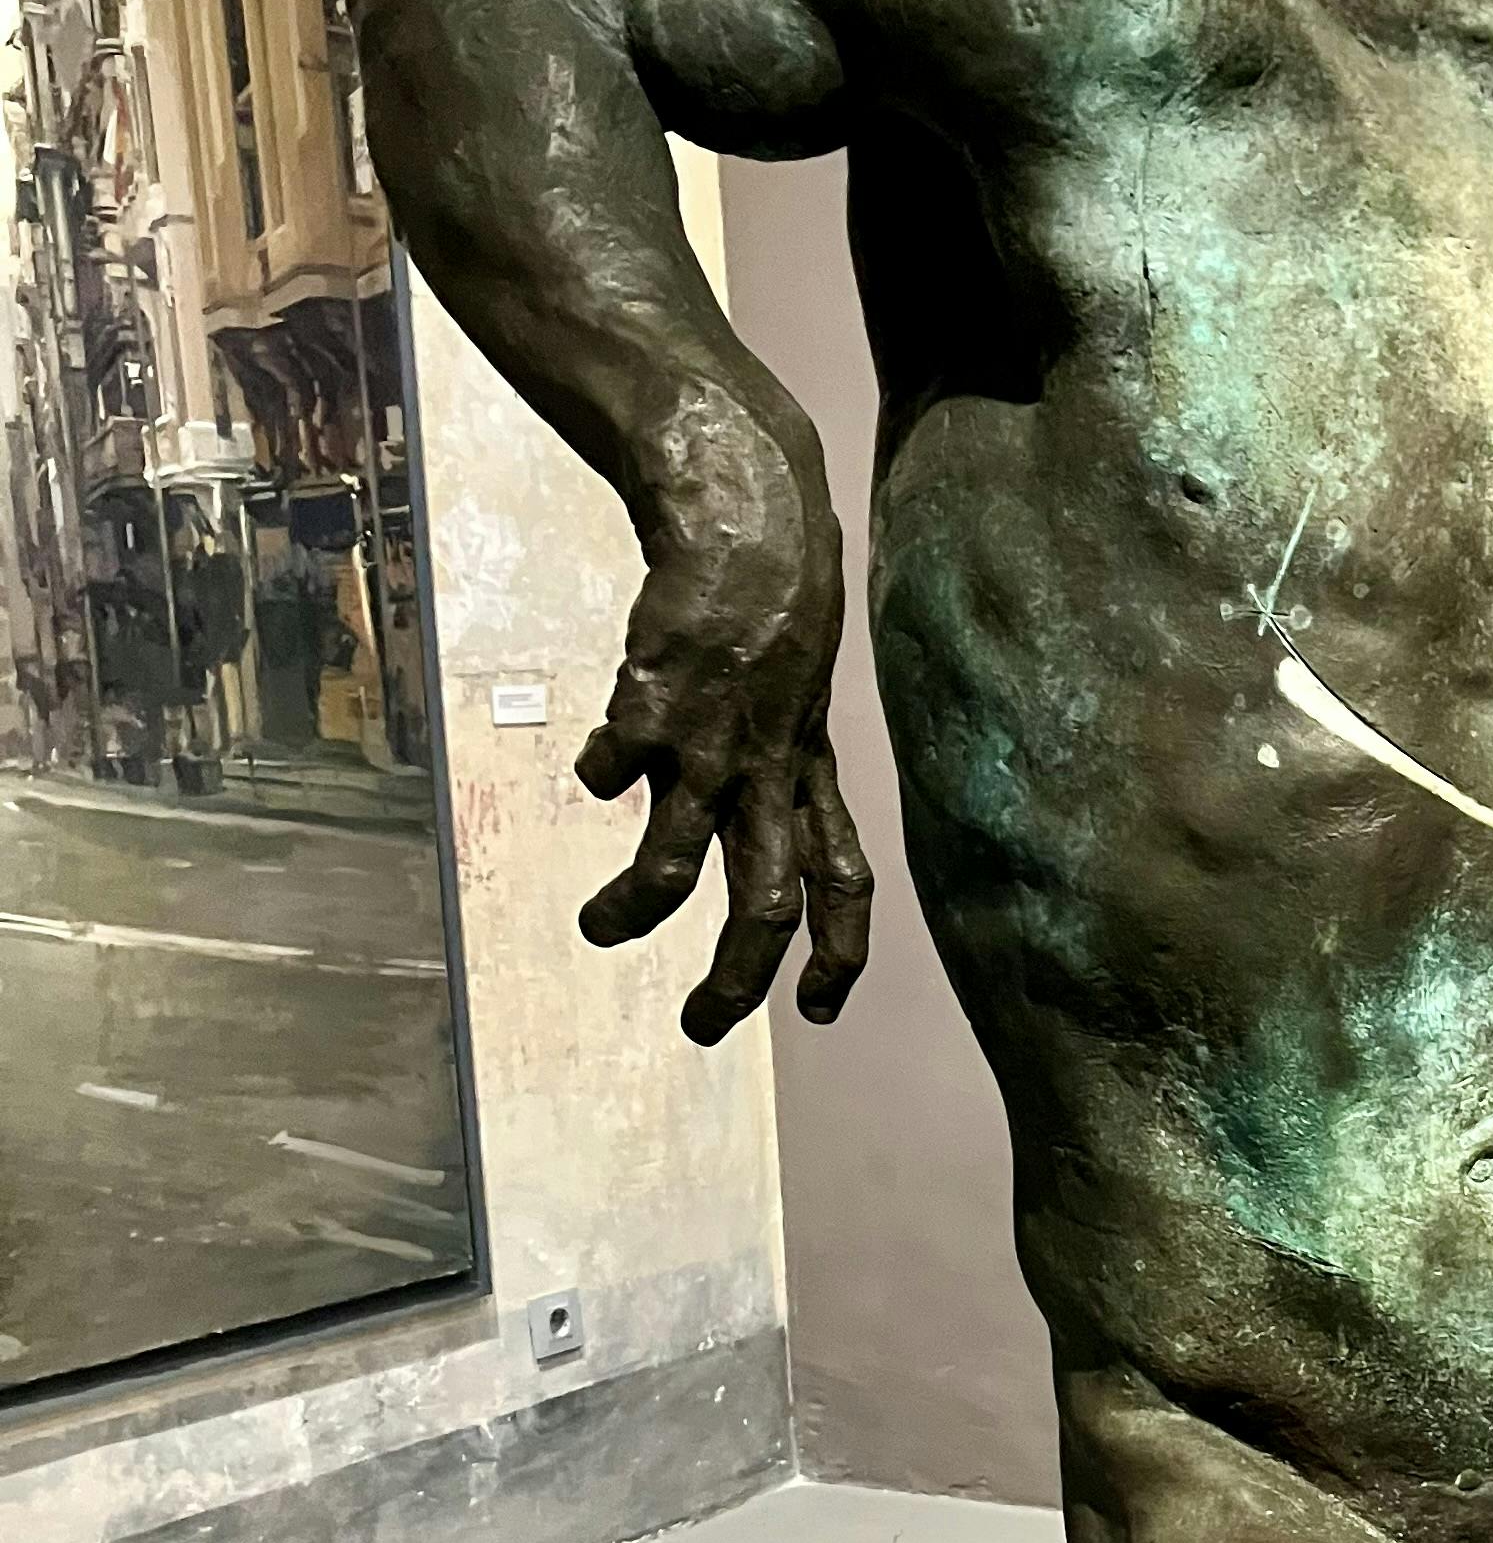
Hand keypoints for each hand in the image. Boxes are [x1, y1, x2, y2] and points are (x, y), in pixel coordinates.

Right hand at [574, 436, 873, 1043]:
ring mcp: (711, 743)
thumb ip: (781, 771)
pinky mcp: (653, 706)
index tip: (822, 1012)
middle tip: (701, 1028)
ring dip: (631, 913)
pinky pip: (613, 771)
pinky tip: (597, 763)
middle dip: (736, 981)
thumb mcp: (800, 703)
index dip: (840, 954)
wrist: (747, 514)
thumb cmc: (773, 609)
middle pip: (766, 904)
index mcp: (811, 773)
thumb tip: (745, 838)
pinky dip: (599, 776)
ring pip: (672, 866)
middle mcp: (769, 771)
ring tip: (595, 933)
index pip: (847, 882)